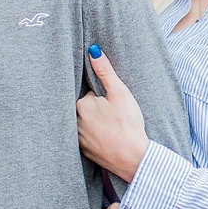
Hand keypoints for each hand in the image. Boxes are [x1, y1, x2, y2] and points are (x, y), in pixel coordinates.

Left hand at [75, 46, 149, 181]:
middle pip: (87, 108)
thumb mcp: (119, 93)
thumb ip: (105, 71)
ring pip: (86, 124)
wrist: (132, 158)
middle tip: (115, 117)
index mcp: (82, 104)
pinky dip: (96, 138)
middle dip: (99, 110)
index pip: (91, 94)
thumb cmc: (128, 124)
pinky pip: (88, 139)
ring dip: (96, 124)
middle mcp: (75, 121)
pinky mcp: (84, 152)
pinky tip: (109, 140)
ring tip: (112, 128)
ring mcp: (78, 138)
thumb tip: (93, 50)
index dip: (105, 97)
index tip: (115, 105)